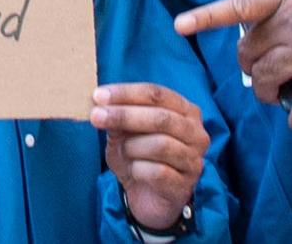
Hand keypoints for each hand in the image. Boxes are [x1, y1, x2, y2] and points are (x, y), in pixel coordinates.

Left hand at [89, 83, 208, 230]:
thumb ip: (118, 119)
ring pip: (161, 145)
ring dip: (132, 147)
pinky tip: (133, 171)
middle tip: (96, 116)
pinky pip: (158, 172)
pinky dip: (138, 169)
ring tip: (123, 152)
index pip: (157, 94)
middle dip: (125, 115)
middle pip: (161, 117)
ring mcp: (194, 160)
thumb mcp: (124, 134)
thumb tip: (101, 104)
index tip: (98, 95)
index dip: (126, 93)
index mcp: (185, 111)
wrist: (148, 198)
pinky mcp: (185, 185)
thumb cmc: (139, 158)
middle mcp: (195, 133)